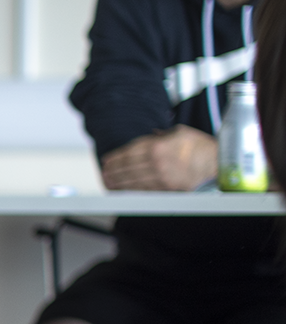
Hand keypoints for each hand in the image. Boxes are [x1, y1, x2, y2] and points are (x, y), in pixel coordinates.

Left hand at [100, 126, 215, 190]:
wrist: (219, 164)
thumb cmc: (202, 147)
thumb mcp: (180, 133)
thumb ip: (161, 136)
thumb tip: (149, 136)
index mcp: (158, 146)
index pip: (129, 152)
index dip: (115, 157)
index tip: (106, 160)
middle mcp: (157, 162)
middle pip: (127, 167)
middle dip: (113, 170)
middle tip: (104, 172)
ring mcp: (160, 177)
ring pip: (132, 180)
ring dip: (117, 182)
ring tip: (108, 182)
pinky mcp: (166, 188)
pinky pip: (143, 189)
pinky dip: (130, 189)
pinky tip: (123, 189)